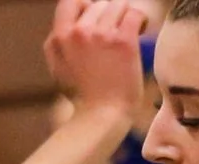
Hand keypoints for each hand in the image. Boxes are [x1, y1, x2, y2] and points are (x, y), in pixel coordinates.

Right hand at [47, 0, 148, 118]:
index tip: (96, 19)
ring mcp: (101, 35)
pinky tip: (140, 32)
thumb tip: (69, 23)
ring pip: (119, 6)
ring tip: (126, 36)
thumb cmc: (81, 96)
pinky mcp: (123, 41)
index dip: (86, 6)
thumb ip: (57, 42)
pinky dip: (140, 21)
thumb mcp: (57, 67)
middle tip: (115, 36)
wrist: (101, 116)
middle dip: (109, 16)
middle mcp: (79, 31)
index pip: (71, 1)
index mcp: (60, 37)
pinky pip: (135, 14)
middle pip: (100, 4)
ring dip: (124, 18)